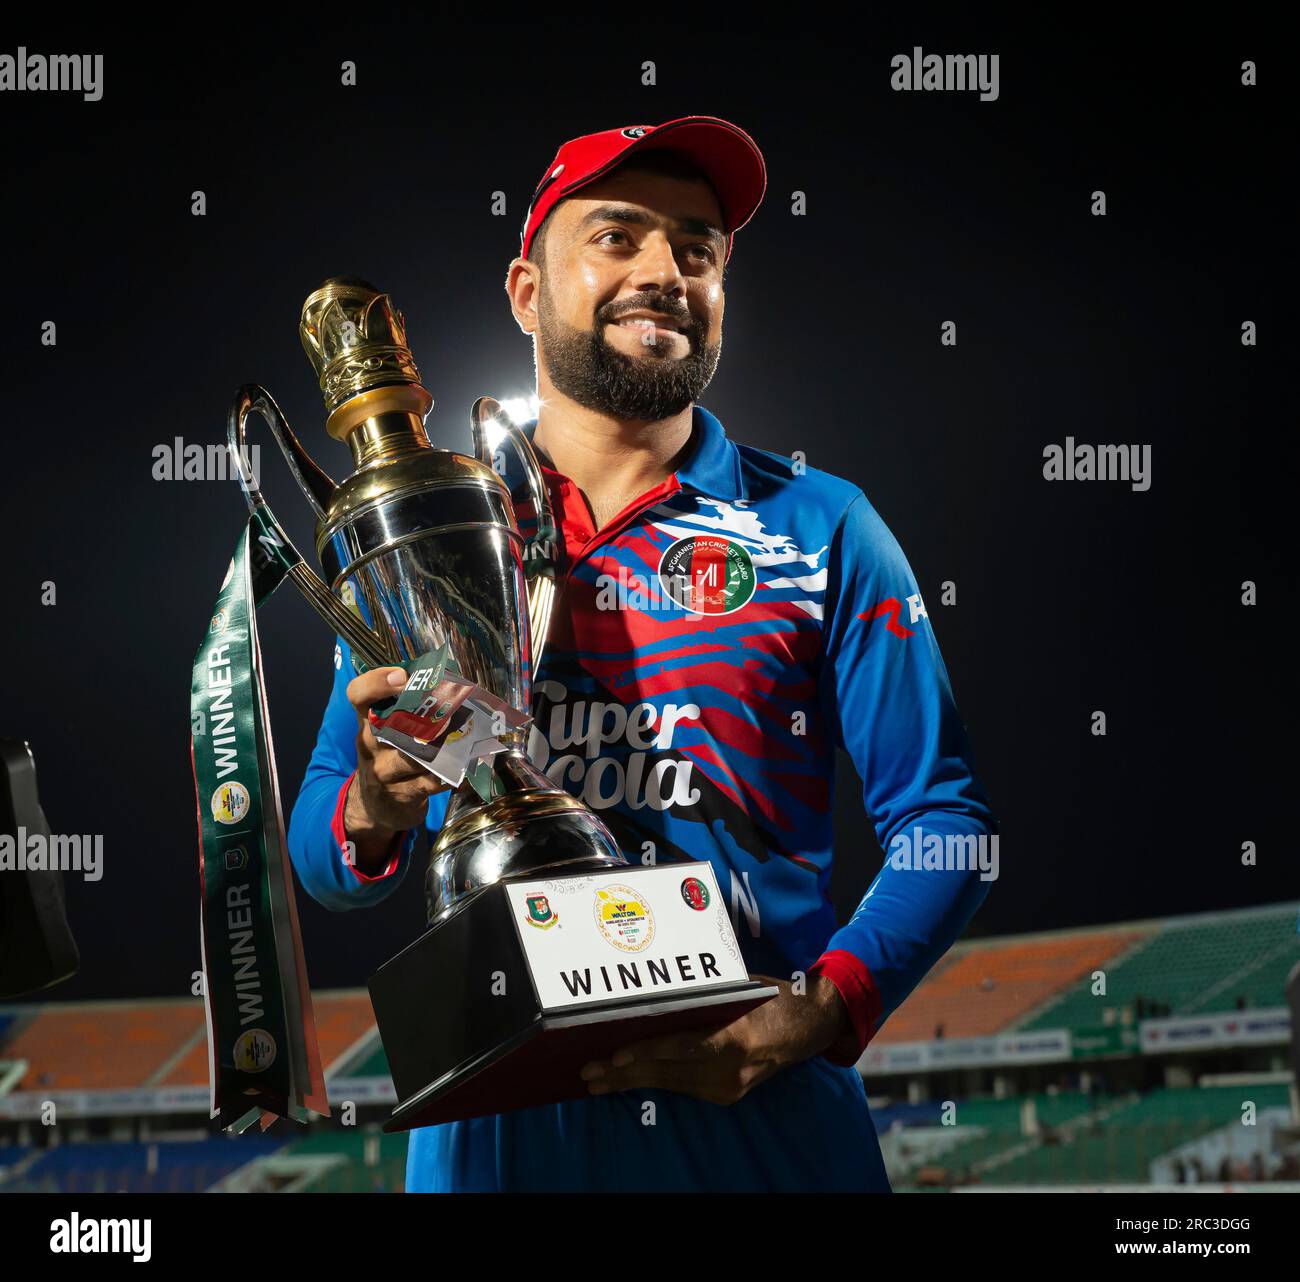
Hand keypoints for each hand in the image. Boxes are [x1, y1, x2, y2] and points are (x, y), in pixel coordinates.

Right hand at [343, 666, 449, 873]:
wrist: (375, 808)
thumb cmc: (388, 758)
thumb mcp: (386, 733)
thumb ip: (407, 710)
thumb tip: (450, 681)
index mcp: (366, 722)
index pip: (359, 695)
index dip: (376, 682)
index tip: (402, 676)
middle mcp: (370, 745)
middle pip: (387, 725)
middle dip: (420, 715)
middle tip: (448, 705)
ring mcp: (385, 773)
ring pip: (413, 755)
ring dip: (442, 746)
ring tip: (465, 735)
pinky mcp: (403, 795)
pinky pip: (431, 782)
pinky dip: (453, 775)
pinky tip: (467, 769)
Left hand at [579, 974, 850, 1105]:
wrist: (815, 1024)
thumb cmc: (778, 995)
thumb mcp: (744, 987)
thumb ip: (708, 993)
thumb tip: (663, 986)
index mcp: (736, 1040)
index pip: (682, 1048)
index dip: (647, 1053)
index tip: (616, 1054)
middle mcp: (730, 1070)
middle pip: (667, 1072)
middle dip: (623, 1073)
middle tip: (587, 1071)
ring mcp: (729, 1085)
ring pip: (669, 1083)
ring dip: (631, 1082)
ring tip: (597, 1081)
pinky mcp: (728, 1092)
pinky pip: (682, 1086)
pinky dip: (654, 1081)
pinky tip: (629, 1080)